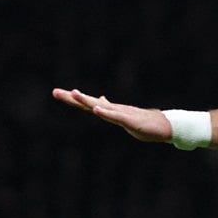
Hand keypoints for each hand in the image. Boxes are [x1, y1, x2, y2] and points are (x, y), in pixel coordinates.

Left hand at [52, 88, 171, 142]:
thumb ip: (108, 109)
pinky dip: (106, 112)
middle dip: (72, 98)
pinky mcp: (129, 120)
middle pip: (88, 102)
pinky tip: (97, 109)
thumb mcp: (119, 116)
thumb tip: (98, 101)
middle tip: (55, 92)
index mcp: (108, 110)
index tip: (56, 92)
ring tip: (74, 94)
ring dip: (87, 101)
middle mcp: (111, 109)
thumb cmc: (141, 121)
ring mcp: (120, 114)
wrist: (161, 125)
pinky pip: (116, 116)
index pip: (86, 103)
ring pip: (101, 106)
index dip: (71, 98)